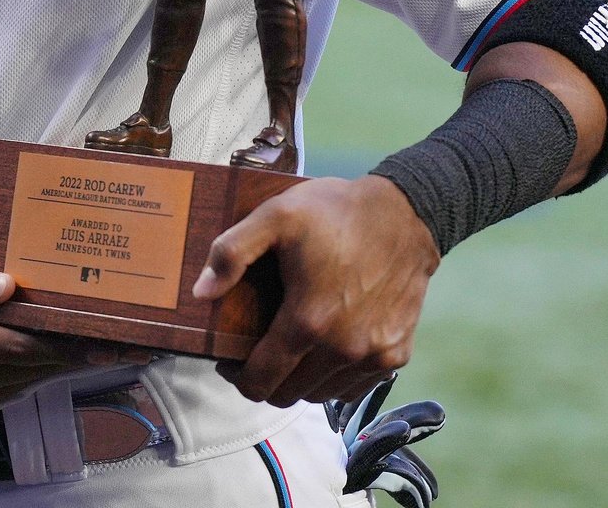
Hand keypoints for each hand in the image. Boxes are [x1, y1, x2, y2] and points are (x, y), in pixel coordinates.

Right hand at [0, 256, 117, 431]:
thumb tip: (7, 285)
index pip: (27, 347)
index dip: (74, 346)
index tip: (116, 340)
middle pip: (35, 368)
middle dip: (83, 354)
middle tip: (133, 340)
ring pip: (25, 383)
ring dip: (62, 365)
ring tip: (105, 343)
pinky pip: (6, 394)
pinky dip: (30, 374)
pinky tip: (52, 354)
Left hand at [190, 175, 439, 407]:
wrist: (406, 213)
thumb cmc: (338, 213)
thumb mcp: (276, 216)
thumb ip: (232, 252)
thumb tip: (201, 292)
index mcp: (308, 322)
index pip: (259, 381)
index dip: (237, 376)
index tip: (232, 359)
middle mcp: (342, 349)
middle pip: (288, 395)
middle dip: (267, 379)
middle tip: (261, 349)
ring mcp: (372, 356)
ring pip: (320, 394)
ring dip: (302, 379)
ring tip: (296, 345)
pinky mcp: (396, 354)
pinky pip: (355, 387)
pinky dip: (336, 376)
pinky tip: (330, 345)